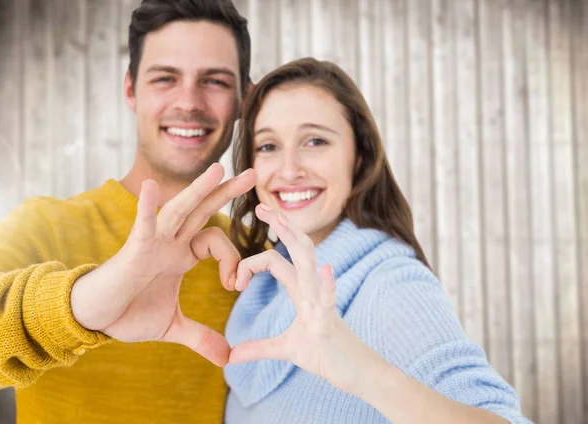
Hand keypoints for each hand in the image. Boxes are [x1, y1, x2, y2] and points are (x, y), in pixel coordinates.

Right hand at [70, 163, 255, 365]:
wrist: (96, 320)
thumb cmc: (129, 315)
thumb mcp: (173, 327)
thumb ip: (201, 337)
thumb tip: (227, 358)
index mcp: (182, 255)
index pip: (217, 241)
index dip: (233, 259)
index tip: (234, 286)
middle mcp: (170, 243)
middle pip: (203, 211)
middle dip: (227, 192)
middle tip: (254, 175)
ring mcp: (153, 243)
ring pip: (180, 210)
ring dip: (199, 189)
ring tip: (219, 168)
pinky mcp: (133, 251)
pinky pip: (142, 225)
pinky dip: (146, 207)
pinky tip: (150, 187)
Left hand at [228, 204, 377, 391]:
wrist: (356, 373)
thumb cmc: (325, 355)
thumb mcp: (286, 350)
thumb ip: (258, 348)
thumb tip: (231, 357)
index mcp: (301, 290)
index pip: (276, 261)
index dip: (252, 261)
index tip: (234, 281)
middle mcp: (312, 289)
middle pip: (296, 248)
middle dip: (280, 225)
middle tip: (260, 206)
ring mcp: (322, 302)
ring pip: (309, 264)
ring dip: (295, 240)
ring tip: (282, 221)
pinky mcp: (329, 322)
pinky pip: (330, 299)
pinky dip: (328, 285)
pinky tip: (326, 270)